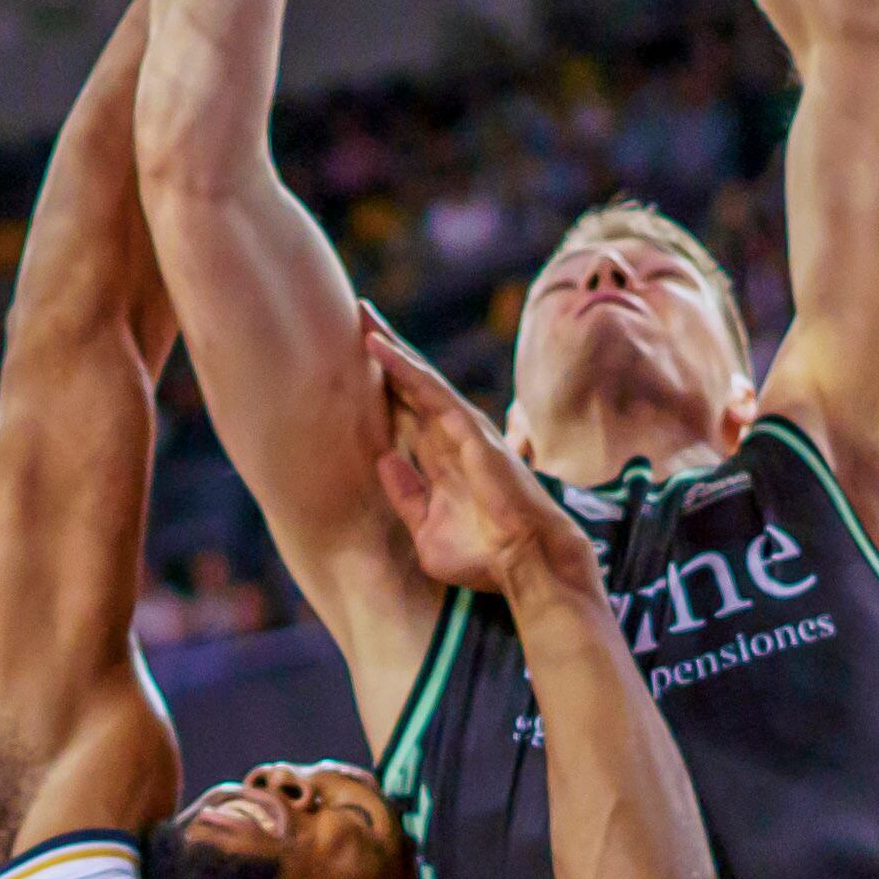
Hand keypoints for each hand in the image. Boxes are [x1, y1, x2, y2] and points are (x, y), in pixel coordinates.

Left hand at [360, 306, 588, 599]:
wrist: (525, 565)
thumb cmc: (486, 556)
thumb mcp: (427, 529)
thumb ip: (406, 495)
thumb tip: (385, 460)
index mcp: (441, 457)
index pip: (406, 409)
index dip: (383, 381)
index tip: (353, 357)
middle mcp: (451, 436)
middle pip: (412, 382)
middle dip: (386, 349)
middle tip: (358, 313)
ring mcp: (462, 429)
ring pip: (420, 376)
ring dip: (390, 346)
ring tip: (362, 314)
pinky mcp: (469, 430)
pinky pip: (430, 390)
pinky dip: (403, 367)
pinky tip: (378, 347)